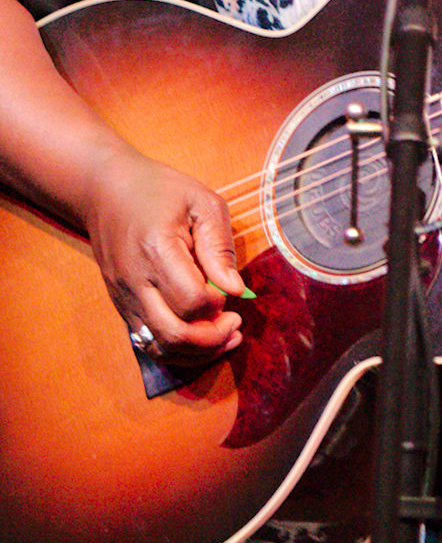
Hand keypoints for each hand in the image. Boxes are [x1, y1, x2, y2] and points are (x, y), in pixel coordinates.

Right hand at [81, 150, 247, 366]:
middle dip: (212, 339)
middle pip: (173, 334)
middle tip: (235, 323)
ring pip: (159, 347)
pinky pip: (147, 342)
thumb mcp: (202, 202)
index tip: (229, 288)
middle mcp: (135, 282)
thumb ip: (219, 246)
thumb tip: (235, 289)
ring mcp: (124, 297)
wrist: (106, 190)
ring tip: (225, 336)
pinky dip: (177, 348)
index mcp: (157, 250)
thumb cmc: (159, 191)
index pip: (191, 299)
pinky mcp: (121, 305)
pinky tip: (200, 336)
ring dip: (196, 352)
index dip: (217, 303)